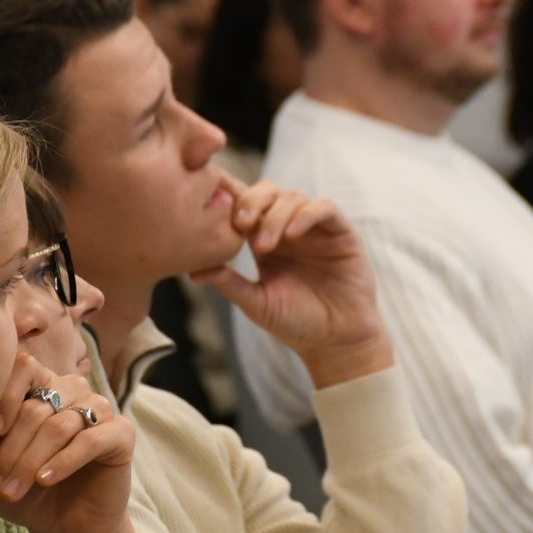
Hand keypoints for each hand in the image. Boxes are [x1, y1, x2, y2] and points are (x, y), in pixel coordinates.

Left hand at [0, 351, 136, 532]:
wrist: (67, 526)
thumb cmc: (27, 493)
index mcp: (40, 387)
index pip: (23, 367)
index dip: (5, 395)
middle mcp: (71, 390)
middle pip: (37, 407)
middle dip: (11, 451)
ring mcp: (99, 409)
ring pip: (60, 425)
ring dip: (31, 461)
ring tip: (13, 491)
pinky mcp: (121, 433)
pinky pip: (91, 439)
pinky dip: (64, 461)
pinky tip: (45, 480)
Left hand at [190, 176, 393, 389]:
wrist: (335, 342)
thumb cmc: (295, 323)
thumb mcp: (255, 302)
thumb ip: (227, 282)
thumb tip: (191, 270)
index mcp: (264, 238)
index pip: (245, 203)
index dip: (229, 194)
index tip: (211, 200)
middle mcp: (289, 227)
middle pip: (267, 190)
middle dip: (250, 201)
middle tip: (240, 224)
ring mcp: (316, 228)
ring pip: (293, 197)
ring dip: (274, 216)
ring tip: (264, 247)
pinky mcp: (341, 233)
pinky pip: (324, 208)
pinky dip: (306, 215)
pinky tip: (291, 235)